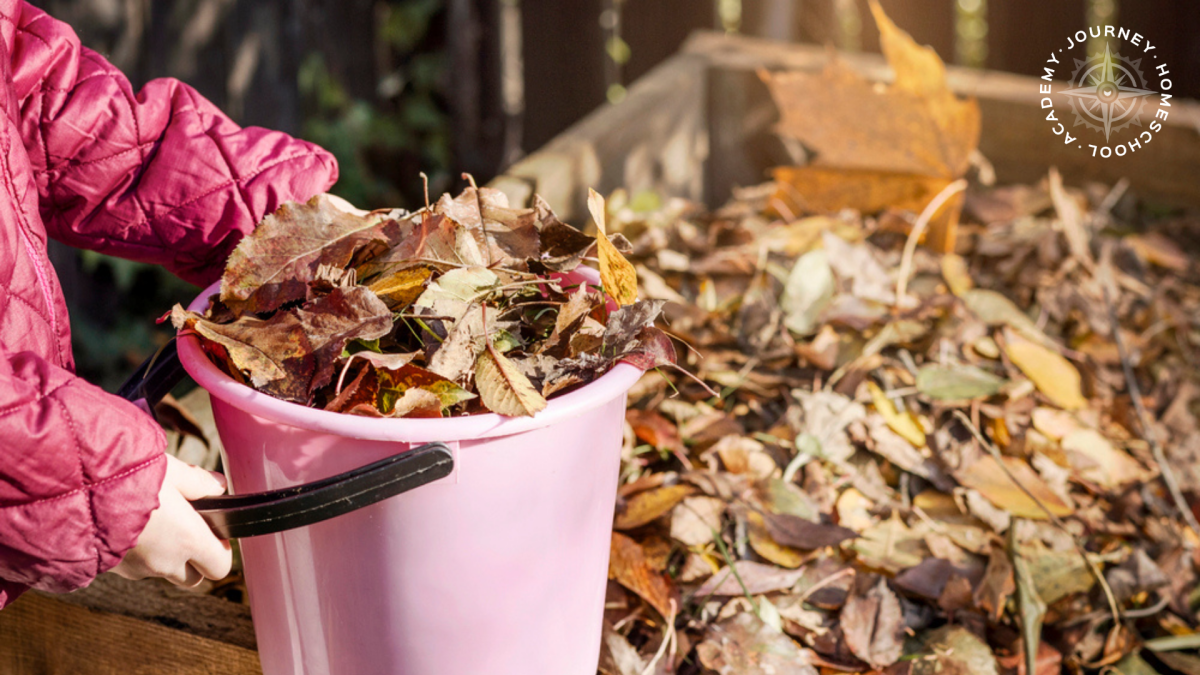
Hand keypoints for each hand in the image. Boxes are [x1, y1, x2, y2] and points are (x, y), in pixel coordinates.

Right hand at [112, 454, 231, 586]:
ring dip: (164, 555)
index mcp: (188, 539)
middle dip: (194, 558)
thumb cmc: (126, 477)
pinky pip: (135, 567)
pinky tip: (127, 525)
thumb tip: (219, 486)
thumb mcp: (170, 469)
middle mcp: (165, 562)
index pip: (221, 566)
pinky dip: (138, 553)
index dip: (220, 549)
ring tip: (152, 520)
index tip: (212, 528)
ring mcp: (137, 570)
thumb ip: (198, 481)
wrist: (69, 494)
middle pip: (194, 577)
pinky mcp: (112, 570)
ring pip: (162, 572)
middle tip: (185, 527)